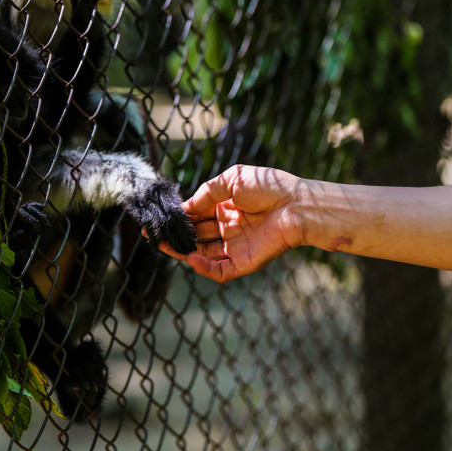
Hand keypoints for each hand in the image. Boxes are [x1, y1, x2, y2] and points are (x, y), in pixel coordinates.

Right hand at [159, 165, 309, 281]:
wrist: (297, 205)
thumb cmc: (269, 186)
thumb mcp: (233, 179)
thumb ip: (208, 192)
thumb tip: (186, 206)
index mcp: (226, 207)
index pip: (196, 215)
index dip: (179, 218)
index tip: (160, 218)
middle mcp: (229, 227)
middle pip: (197, 236)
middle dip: (176, 236)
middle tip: (154, 236)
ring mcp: (236, 246)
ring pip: (203, 254)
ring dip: (184, 252)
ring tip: (165, 246)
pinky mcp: (245, 262)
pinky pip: (220, 271)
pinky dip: (204, 268)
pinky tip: (191, 258)